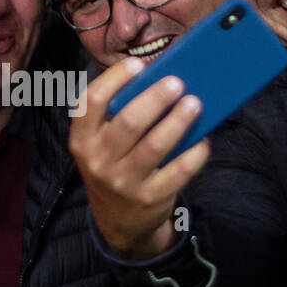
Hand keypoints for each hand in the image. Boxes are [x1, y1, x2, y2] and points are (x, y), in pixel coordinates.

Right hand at [68, 57, 209, 260]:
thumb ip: (118, 114)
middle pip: (129, 122)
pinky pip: (178, 171)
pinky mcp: (150, 198)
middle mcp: (98, 161)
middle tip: (177, 83)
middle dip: (156, 98)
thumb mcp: (101, 145)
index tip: (137, 64)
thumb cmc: (114, 166)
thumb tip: (159, 77)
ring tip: (195, 103)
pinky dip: (194, 153)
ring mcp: (124, 182)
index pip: (90, 102)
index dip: (114, 79)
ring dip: (178, 121)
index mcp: (82, 139)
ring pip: (155, 145)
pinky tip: (203, 139)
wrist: (119, 221)